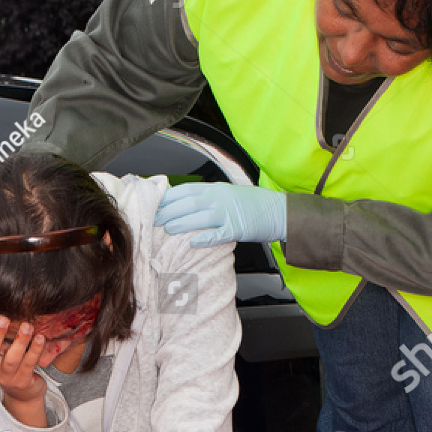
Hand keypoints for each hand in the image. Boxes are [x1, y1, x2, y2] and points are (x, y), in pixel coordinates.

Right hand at [0, 315, 58, 403]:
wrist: (23, 394)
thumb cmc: (9, 364)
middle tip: (3, 318)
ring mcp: (6, 376)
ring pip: (11, 359)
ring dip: (20, 341)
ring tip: (28, 326)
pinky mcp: (22, 381)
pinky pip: (29, 364)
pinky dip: (35, 350)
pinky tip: (40, 338)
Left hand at [153, 182, 286, 247]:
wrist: (277, 211)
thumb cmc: (250, 206)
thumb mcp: (226, 195)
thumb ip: (207, 198)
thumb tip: (183, 205)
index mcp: (216, 189)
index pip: (187, 190)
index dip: (169, 198)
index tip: (154, 204)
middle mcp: (220, 198)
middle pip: (189, 202)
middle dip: (169, 211)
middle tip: (154, 219)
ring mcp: (229, 213)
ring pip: (200, 216)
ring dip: (182, 223)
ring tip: (167, 229)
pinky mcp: (237, 229)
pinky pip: (218, 234)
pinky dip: (205, 238)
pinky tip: (193, 242)